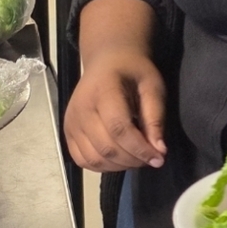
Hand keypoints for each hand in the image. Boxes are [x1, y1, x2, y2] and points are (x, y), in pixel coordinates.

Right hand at [63, 49, 166, 172]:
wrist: (105, 61)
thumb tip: (158, 150)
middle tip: (150, 157)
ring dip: (118, 166)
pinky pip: (82, 160)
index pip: (118, 129)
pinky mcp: (67, 132)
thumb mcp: (152, 86)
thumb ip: (155, 117)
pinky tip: (117, 159)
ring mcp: (70, 122)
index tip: (159, 158)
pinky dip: (102, 166)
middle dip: (133, 159)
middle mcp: (81, 109)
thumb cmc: (132, 72)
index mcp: (102, 92)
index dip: (140, 149)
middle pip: (106, 147)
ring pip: (94, 158)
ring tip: (135, 157)